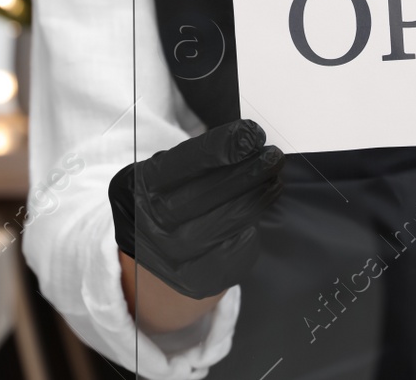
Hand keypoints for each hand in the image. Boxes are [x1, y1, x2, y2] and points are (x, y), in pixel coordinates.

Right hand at [109, 119, 284, 299]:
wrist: (150, 251)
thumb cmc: (167, 197)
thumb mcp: (167, 171)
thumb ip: (200, 157)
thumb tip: (247, 143)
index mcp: (141, 187)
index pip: (183, 163)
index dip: (220, 147)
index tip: (252, 134)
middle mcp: (151, 224)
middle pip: (207, 195)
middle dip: (246, 173)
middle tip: (273, 156)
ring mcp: (171, 256)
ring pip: (224, 224)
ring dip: (255, 199)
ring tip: (274, 180)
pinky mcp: (194, 280)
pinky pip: (233, 253)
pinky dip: (249, 231)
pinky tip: (258, 212)